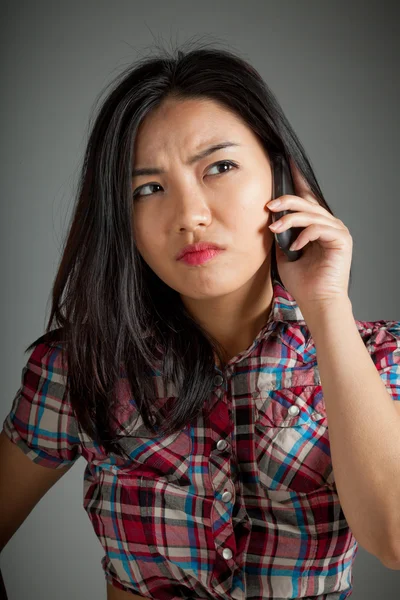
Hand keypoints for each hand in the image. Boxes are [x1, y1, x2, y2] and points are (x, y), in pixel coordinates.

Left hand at [265, 158, 352, 312]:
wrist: (315, 302)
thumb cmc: (302, 281)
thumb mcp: (284, 252)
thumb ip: (281, 233)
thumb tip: (269, 218)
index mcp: (315, 225)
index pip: (306, 197)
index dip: (297, 179)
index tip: (285, 162)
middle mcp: (328, 224)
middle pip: (307, 202)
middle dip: (286, 200)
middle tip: (269, 206)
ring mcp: (337, 231)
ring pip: (311, 213)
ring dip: (289, 219)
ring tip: (273, 228)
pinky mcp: (341, 240)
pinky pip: (319, 228)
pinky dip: (304, 235)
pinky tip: (295, 247)